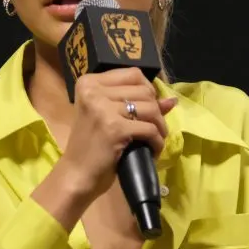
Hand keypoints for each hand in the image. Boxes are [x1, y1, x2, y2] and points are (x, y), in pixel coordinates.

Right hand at [34, 68, 176, 228]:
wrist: (76, 175)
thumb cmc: (90, 146)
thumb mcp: (108, 118)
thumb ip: (137, 104)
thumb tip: (172, 99)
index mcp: (88, 83)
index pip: (133, 74)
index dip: (148, 90)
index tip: (148, 108)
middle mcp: (93, 91)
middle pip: (144, 90)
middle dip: (156, 111)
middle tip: (153, 128)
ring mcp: (103, 109)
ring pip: (150, 108)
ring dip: (159, 126)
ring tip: (155, 139)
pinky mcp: (114, 128)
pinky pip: (150, 129)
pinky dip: (157, 141)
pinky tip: (152, 150)